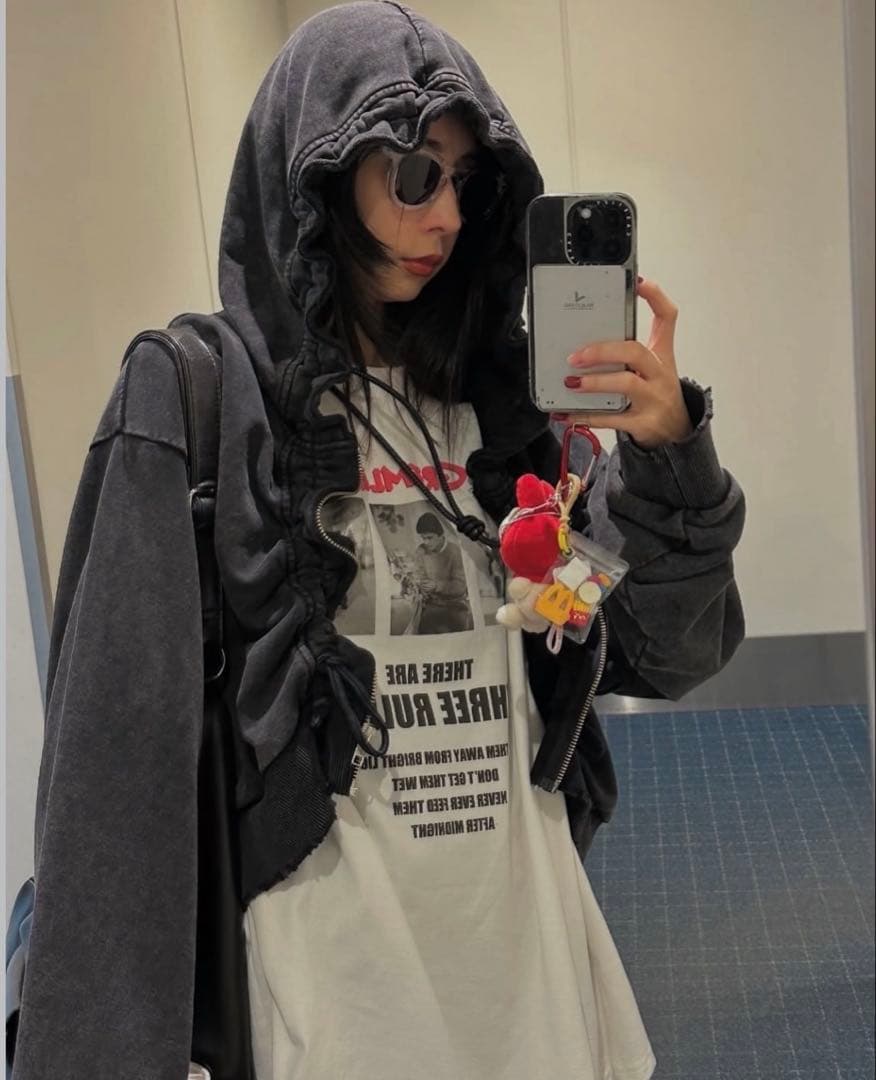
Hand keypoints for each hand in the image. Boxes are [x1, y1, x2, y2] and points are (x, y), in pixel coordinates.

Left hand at [554, 278, 692, 449]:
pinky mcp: (644, 424)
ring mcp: (653, 399)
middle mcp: (660, 374)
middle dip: (603, 351)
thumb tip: (584, 342)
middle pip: (635, 352)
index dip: (655, 297)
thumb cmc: (656, 393)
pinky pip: (613, 419)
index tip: (637, 282)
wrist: (675, 431)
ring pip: (625, 384)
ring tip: (571, 382)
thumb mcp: (651, 367)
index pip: (667, 318)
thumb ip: (626, 352)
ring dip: (595, 383)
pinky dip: (587, 416)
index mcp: (662, 355)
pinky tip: (567, 413)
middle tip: (575, 356)